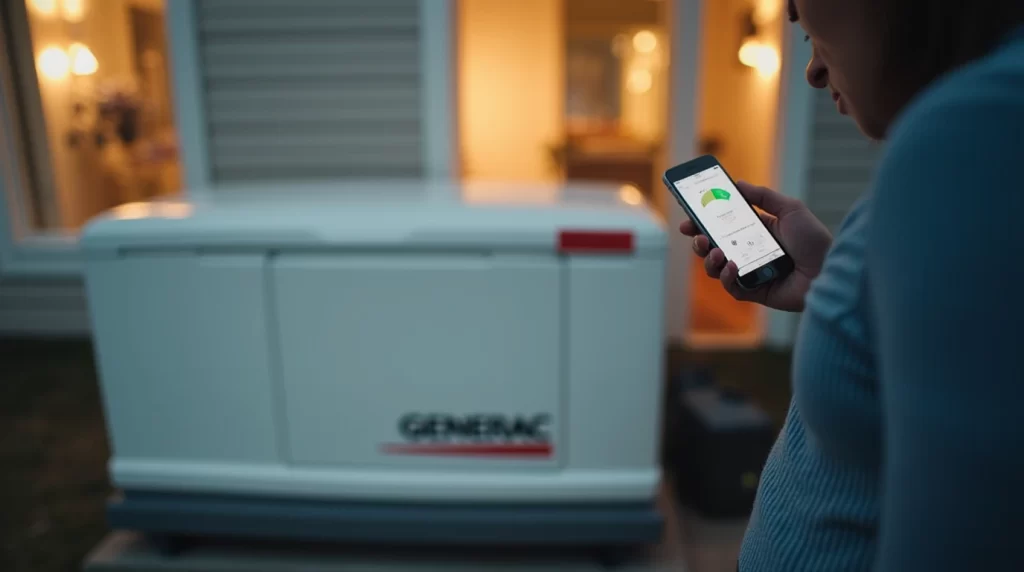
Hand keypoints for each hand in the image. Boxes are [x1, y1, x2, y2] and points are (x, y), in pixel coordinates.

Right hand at [679, 181, 832, 311]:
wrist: (830, 270)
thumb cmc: (814, 240)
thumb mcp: (790, 209)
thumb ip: (763, 196)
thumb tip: (738, 183)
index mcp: (756, 231)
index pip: (723, 226)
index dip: (703, 222)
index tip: (689, 217)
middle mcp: (750, 252)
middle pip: (713, 247)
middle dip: (699, 241)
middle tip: (696, 236)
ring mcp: (750, 272)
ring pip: (716, 268)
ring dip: (708, 259)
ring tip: (715, 253)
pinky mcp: (754, 291)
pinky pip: (731, 286)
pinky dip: (726, 276)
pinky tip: (732, 267)